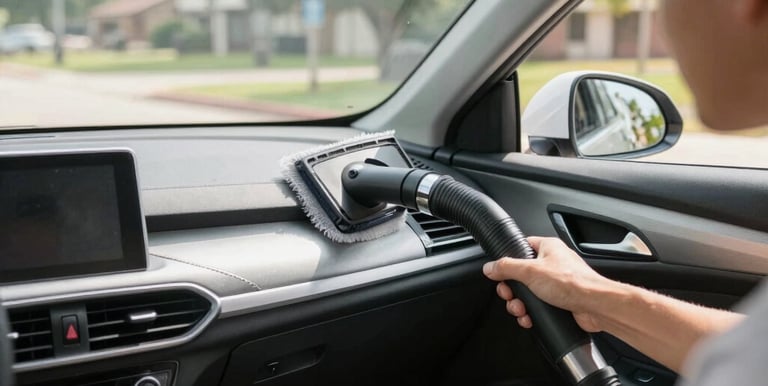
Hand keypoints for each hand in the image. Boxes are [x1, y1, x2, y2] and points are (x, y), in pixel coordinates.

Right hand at [482, 236, 614, 331]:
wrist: (595, 306)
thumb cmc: (573, 284)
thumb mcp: (530, 271)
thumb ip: (507, 267)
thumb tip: (490, 267)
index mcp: (548, 248)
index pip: (521, 247)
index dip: (508, 261)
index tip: (500, 273)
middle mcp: (552, 263)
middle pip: (521, 274)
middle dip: (512, 290)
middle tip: (510, 295)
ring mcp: (557, 283)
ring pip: (528, 293)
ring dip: (520, 304)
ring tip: (521, 310)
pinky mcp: (560, 301)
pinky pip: (538, 305)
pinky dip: (531, 313)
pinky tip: (529, 318)